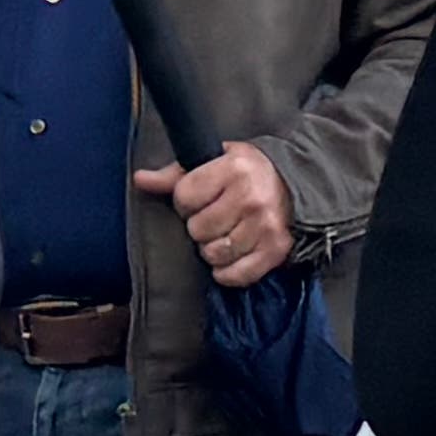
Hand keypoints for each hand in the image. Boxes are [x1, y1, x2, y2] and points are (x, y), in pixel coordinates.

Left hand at [135, 140, 294, 288]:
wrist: (296, 184)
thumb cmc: (249, 172)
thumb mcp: (215, 161)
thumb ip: (175, 174)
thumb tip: (140, 179)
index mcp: (233, 168)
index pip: (184, 196)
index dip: (186, 202)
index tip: (201, 199)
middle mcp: (250, 197)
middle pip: (197, 229)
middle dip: (200, 227)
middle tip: (215, 218)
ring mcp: (265, 226)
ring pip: (214, 254)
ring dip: (213, 250)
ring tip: (225, 235)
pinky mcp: (275, 250)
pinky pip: (236, 275)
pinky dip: (228, 272)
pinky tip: (231, 258)